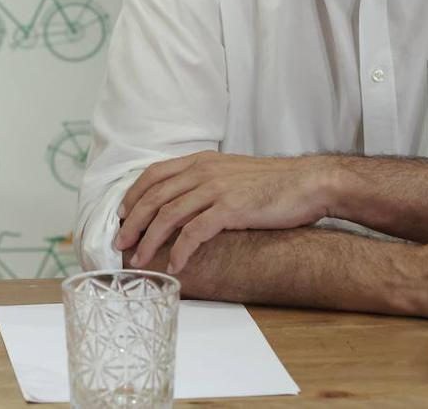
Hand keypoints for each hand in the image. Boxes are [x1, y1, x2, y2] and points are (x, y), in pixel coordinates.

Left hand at [115, 152, 333, 273]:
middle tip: (119, 243)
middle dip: (132, 222)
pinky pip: (195, 232)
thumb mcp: (231, 172)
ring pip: (168, 215)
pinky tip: (176, 265)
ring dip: (150, 241)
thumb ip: (206, 180)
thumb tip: (184, 201)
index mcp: (201, 161)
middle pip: (154, 197)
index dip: (133, 196)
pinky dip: (181, 251)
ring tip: (139, 260)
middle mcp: (203, 171)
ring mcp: (216, 188)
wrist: (308, 182)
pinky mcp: (230, 208)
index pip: (154, 175)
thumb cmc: (272, 183)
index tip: (121, 215)